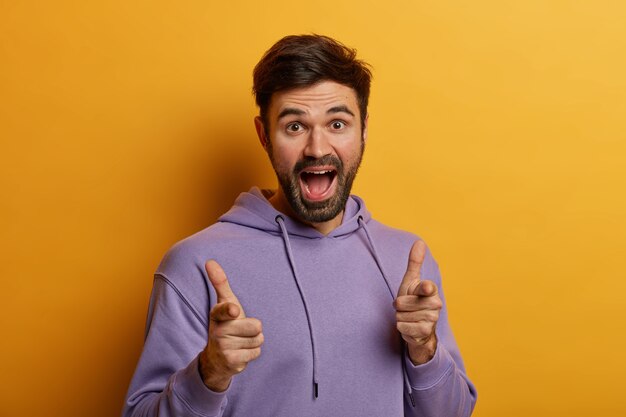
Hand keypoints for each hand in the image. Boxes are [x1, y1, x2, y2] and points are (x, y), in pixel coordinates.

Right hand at [199, 260, 263, 391]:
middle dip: (254, 329)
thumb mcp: (224, 303)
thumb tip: (209, 261)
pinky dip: (252, 353)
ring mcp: (223, 347)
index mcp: (217, 314)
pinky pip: (256, 352)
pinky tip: (240, 353)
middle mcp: (218, 331)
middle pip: (256, 326)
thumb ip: (220, 283)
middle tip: (241, 331)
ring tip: (240, 342)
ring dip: (254, 341)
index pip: (225, 310)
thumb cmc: (226, 324)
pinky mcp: (231, 362)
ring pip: (258, 340)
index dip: (231, 310)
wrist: (216, 357)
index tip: (234, 310)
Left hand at [394, 240, 441, 364]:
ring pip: (401, 315)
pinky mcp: (425, 332)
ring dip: (400, 317)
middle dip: (399, 306)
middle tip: (406, 307)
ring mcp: (432, 319)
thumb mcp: (411, 281)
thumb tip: (420, 242)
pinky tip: (409, 327)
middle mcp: (435, 304)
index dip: (424, 288)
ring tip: (408, 316)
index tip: (426, 288)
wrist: (418, 327)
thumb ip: (415, 262)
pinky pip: (401, 326)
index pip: (426, 287)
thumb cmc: (412, 300)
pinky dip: (401, 327)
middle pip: (402, 303)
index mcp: (431, 290)